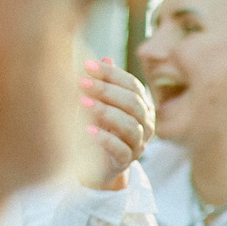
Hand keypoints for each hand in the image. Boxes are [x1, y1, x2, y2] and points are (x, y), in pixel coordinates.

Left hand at [78, 59, 153, 190]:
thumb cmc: (97, 129)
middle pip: (132, 103)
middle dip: (106, 90)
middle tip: (81, 82)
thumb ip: (105, 84)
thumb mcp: (99, 103)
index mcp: (142, 106)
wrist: (94, 166)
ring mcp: (138, 144)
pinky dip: (105, 138)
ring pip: (129, 125)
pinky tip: (87, 130)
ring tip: (82, 104)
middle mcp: (145, 124)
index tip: (87, 65)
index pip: (132, 86)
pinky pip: (120, 149)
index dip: (111, 74)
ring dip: (105, 112)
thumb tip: (105, 58)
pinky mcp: (126, 162)